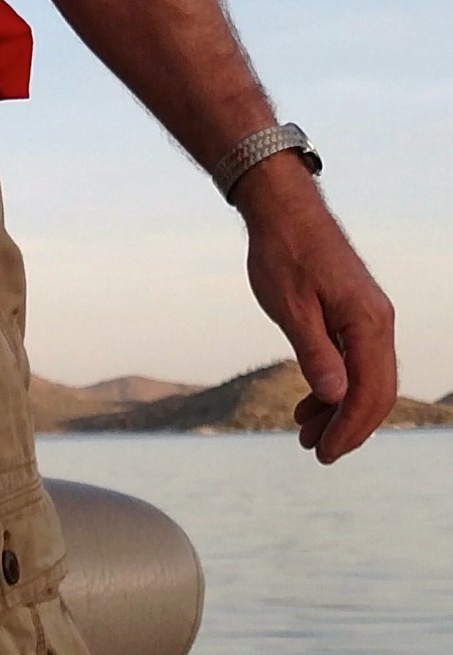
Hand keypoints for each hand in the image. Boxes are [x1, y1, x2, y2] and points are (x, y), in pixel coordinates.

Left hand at [235, 155, 396, 462]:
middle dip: (348, 426)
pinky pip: (354, 359)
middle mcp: (378, 322)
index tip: (324, 453)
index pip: (369, 393)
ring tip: (305, 431)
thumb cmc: (283, 252)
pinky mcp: (355, 312)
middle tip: (316, 451)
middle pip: (375, 392)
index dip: (349, 429)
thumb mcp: (290, 307)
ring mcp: (369, 316)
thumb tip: (336, 399)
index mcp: (367, 322)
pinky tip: (311, 399)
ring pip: (365, 377)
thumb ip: (315, 353)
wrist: (283, 208)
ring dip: (339, 408)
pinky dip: (336, 383)